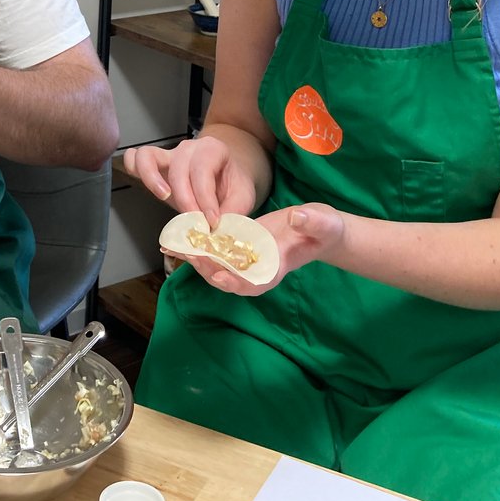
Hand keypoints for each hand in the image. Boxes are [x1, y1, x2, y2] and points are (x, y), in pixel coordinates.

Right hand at [122, 136, 256, 225]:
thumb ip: (232, 212)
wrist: (226, 175)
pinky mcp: (154, 164)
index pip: (203, 171)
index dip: (205, 199)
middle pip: (178, 168)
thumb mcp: (243, 197)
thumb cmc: (232, 184)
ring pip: (147, 156)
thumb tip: (216, 231)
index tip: (212, 222)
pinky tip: (149, 191)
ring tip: (165, 198)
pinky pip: (134, 158)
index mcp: (213, 149)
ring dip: (152, 179)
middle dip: (185, 199)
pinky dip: (136, 172)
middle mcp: (188, 148)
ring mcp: (168, 154)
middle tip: (194, 222)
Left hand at [177, 202, 345, 295]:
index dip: (238, 283)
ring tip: (175, 245)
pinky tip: (179, 235)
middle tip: (190, 253)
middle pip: (229, 276)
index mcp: (277, 267)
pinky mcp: (240, 243)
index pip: (256, 283)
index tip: (221, 278)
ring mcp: (247, 257)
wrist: (318, 227)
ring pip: (218, 264)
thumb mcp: (324, 223)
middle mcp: (257, 267)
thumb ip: (313, 222)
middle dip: (207, 268)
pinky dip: (198, 244)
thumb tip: (297, 217)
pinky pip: (216, 248)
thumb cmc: (324, 229)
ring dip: (197, 257)